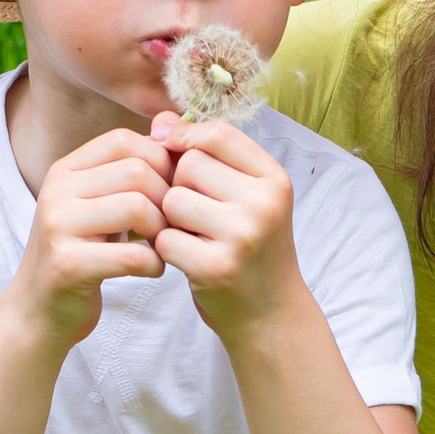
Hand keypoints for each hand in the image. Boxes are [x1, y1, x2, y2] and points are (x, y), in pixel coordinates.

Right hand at [11, 127, 172, 346]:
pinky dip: (154, 264)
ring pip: (137, 207)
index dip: (160, 162)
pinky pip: (133, 255)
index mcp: (66, 170)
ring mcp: (58, 227)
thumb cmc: (82, 253)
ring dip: (162, 230)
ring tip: (161, 246)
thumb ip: (128, 169)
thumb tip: (175, 122)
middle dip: (166, 199)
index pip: (125, 140)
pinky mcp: (68, 265)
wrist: (38, 311)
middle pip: (137, 171)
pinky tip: (151, 270)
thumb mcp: (98, 204)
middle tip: (170, 225)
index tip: (170, 191)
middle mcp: (57, 191)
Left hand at [148, 113, 300, 337]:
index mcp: (274, 179)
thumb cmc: (251, 248)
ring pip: (172, 199)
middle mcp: (264, 203)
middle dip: (178, 185)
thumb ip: (206, 154)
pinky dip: (166, 248)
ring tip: (190, 234)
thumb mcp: (243, 196)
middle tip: (193, 212)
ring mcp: (242, 236)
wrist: (270, 313)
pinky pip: (165, 239)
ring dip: (169, 218)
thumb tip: (160, 119)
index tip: (174, 154)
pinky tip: (185, 258)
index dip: (186, 138)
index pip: (217, 134)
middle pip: (188, 164)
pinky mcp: (216, 267)